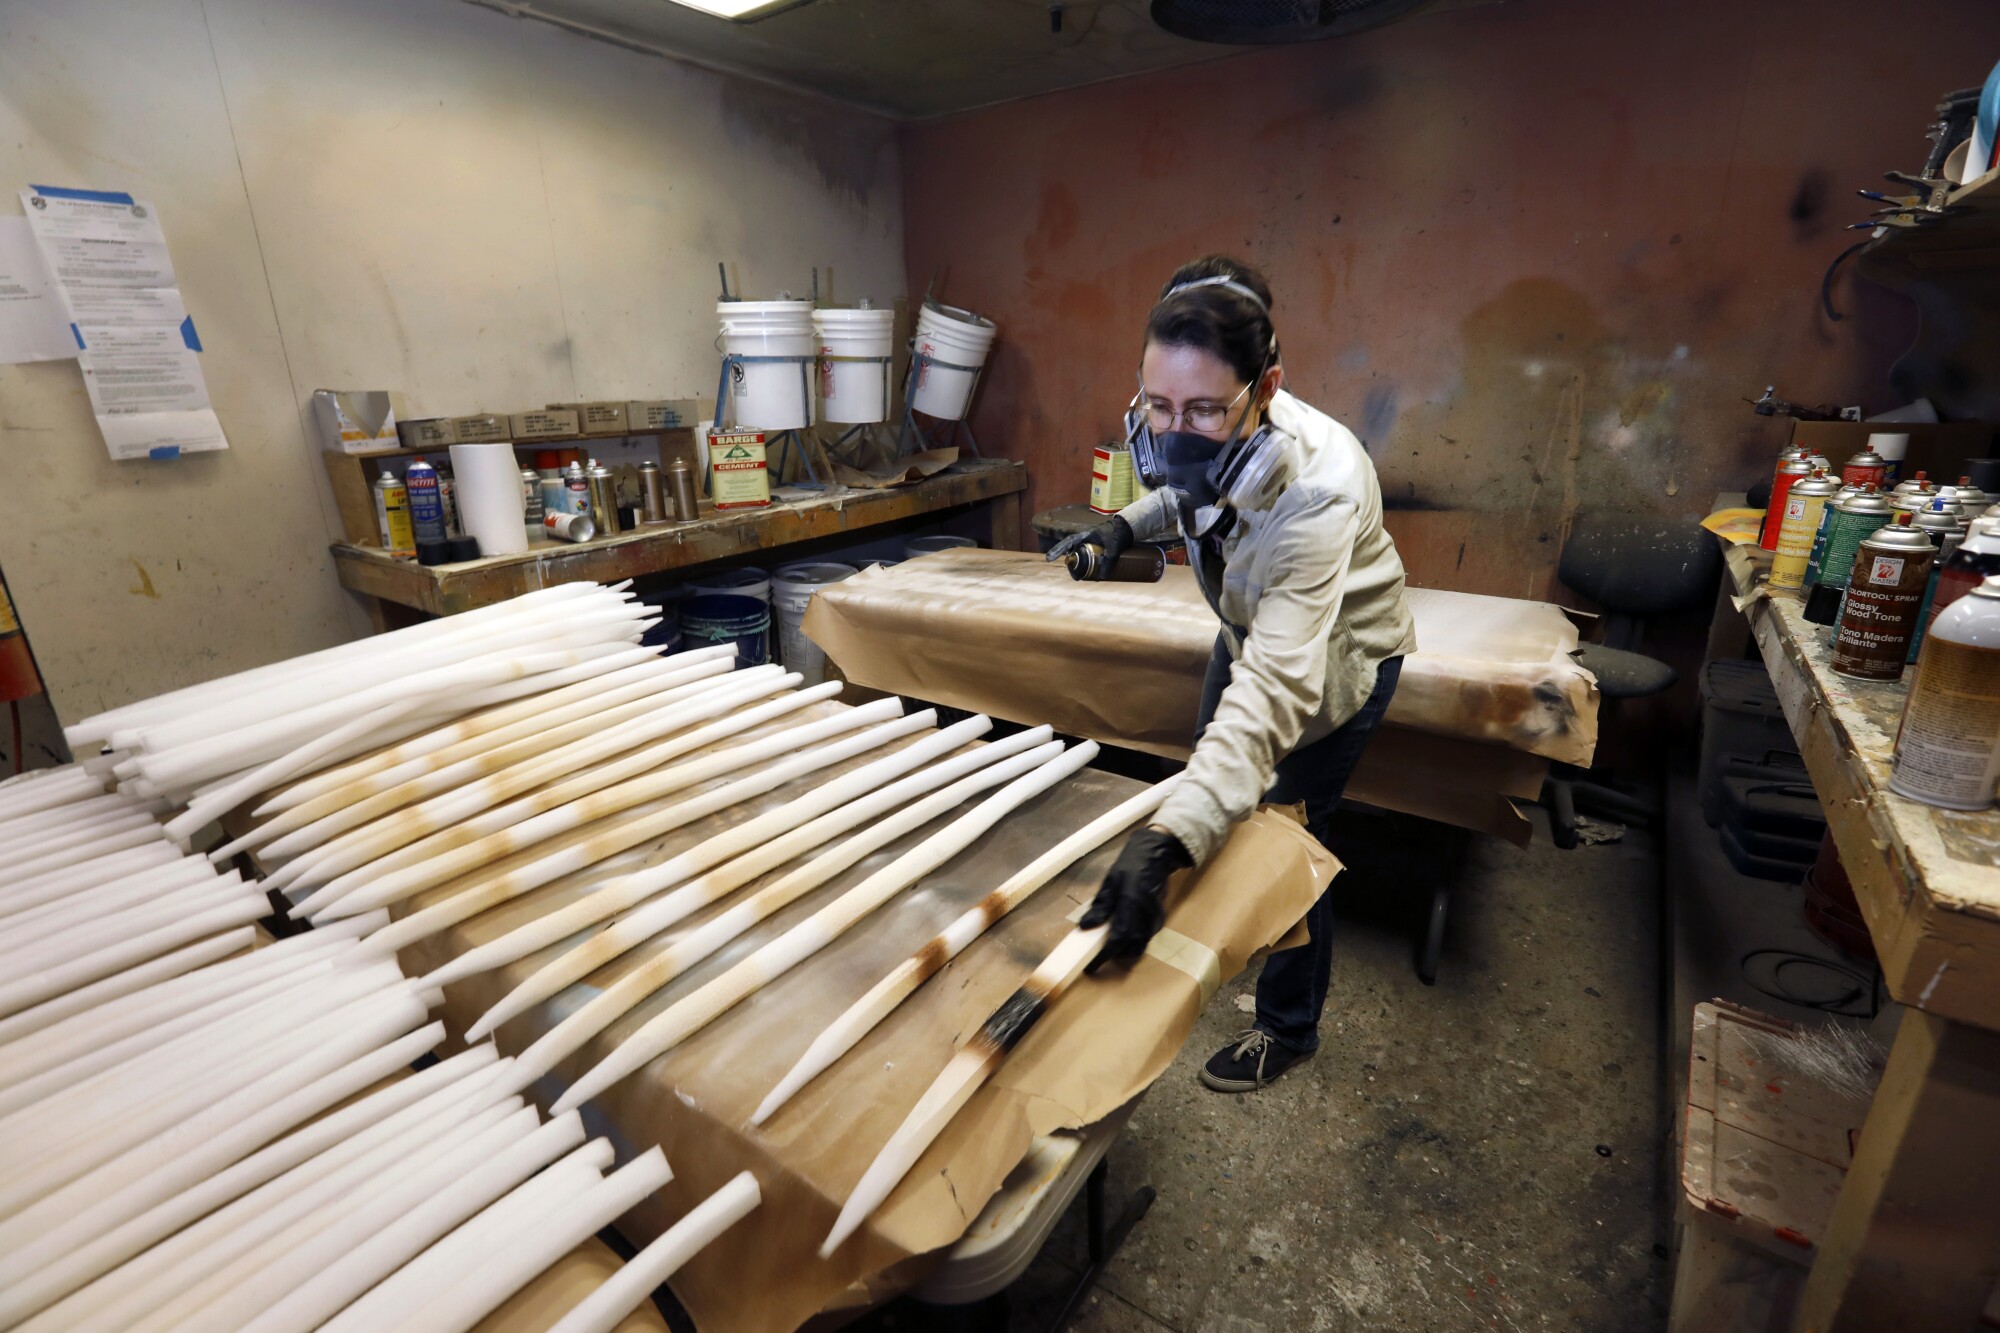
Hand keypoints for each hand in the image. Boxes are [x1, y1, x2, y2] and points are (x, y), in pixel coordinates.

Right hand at [1044, 516, 1133, 575]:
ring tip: (1077, 577)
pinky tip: (1085, 575)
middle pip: (1070, 552)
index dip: (1058, 550)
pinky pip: (1085, 560)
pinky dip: (1084, 567)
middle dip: (1067, 563)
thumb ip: (1109, 560)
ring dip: (1076, 567)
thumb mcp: (1113, 547)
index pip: (1068, 542)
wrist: (1125, 530)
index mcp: (1084, 536)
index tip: (1049, 558)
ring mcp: (1088, 546)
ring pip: (1077, 557)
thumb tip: (1103, 577)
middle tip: (1070, 577)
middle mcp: (1084, 541)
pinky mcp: (1093, 551)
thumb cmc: (1116, 534)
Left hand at [1081, 827, 1192, 971]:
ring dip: (1125, 949)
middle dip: (1116, 955)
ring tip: (1110, 944)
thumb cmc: (1129, 866)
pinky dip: (1134, 940)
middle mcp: (1145, 915)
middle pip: (1132, 947)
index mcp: (1130, 904)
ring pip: (1141, 944)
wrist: (1156, 855)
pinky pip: (1146, 936)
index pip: (1117, 939)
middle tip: (1099, 955)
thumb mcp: (1109, 883)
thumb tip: (1085, 926)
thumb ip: (1099, 907)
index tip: (1091, 966)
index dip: (1104, 956)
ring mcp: (1155, 917)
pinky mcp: (1159, 918)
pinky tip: (1124, 932)